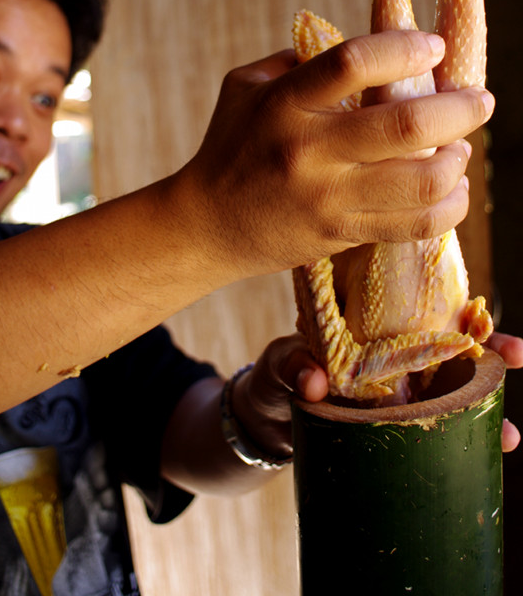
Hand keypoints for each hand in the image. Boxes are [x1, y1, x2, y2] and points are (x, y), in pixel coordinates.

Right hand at [180, 30, 493, 279]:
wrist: (206, 225)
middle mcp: (309, 150)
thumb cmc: (229, 147)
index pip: (354, 63)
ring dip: (459, 159)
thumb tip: (361, 48)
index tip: (433, 47)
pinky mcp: (341, 233)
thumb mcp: (245, 88)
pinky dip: (449, 207)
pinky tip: (451, 188)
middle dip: (460, 108)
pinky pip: (415, 225)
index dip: (405, 48)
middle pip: (406, 124)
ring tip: (462, 148)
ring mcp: (327, 197)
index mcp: (285, 103)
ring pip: (421, 180)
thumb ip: (297, 60)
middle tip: (480, 100)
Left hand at [234, 330, 521, 455]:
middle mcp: (388, 361)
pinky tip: (485, 450)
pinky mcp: (389, 431)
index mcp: (367, 334)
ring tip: (509, 433)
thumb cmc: (274, 381)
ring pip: (448, 396)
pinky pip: (429, 432)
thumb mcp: (276, 367)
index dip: (453, 309)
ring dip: (483, 409)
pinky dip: (458, 441)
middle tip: (518, 354)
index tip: (482, 311)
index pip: (418, 313)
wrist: (262, 424)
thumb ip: (290, 366)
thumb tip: (314, 380)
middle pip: (448, 352)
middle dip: (488, 354)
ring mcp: (393, 397)